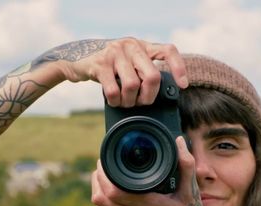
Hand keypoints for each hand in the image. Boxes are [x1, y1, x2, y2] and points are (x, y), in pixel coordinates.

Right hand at [55, 38, 188, 107]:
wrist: (78, 58)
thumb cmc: (110, 67)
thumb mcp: (129, 63)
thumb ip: (143, 71)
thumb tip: (162, 95)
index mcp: (142, 46)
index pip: (168, 51)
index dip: (179, 68)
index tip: (183, 85)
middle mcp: (131, 46)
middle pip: (153, 77)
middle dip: (149, 97)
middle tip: (141, 103)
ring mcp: (115, 53)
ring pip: (133, 86)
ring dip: (129, 102)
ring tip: (124, 102)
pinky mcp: (100, 64)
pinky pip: (113, 90)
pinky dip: (115, 101)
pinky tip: (113, 100)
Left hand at [91, 136, 216, 205]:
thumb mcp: (192, 193)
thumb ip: (186, 165)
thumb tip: (179, 140)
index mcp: (147, 205)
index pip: (112, 191)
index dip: (102, 175)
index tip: (104, 160)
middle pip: (101, 199)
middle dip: (96, 180)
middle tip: (101, 165)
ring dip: (99, 191)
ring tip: (103, 176)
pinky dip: (109, 202)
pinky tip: (115, 192)